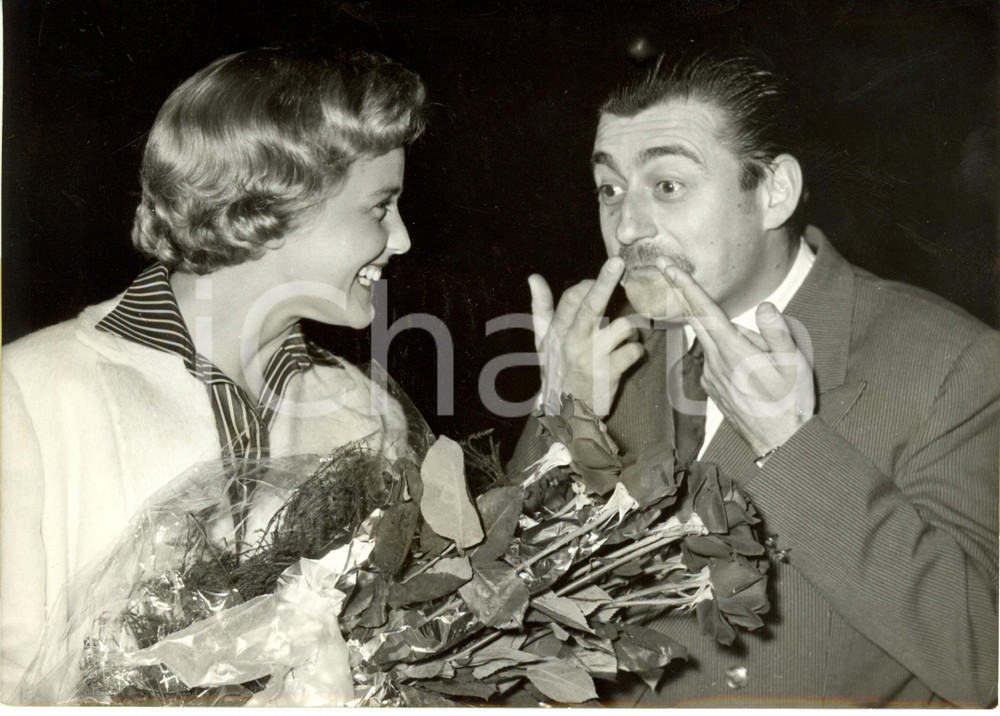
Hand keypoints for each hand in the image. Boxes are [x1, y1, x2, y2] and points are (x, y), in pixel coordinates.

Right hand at [529, 257, 644, 416]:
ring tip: (624, 338)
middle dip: (605, 282)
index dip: (590, 282)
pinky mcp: (609, 374)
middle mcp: (573, 342)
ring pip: (622, 327)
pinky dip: (636, 351)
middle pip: (591, 305)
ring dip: (631, 329)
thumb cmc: (557, 371)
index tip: (607, 271)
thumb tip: (533, 277)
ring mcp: (592, 358)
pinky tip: (627, 357)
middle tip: (618, 262)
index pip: (571, 298)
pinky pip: (634, 351)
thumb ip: (541, 308)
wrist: (566, 413)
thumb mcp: (543, 342)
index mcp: (558, 331)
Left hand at [656, 258, 815, 455]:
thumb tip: (764, 306)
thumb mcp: (794, 361)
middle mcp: (714, 361)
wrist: (779, 442)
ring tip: (756, 356)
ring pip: (710, 340)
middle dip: (681, 292)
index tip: (668, 268)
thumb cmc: (791, 400)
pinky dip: (724, 352)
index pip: (704, 311)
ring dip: (719, 330)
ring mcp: (710, 376)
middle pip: (695, 319)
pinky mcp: (711, 387)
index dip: (685, 286)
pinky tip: (749, 370)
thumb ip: (776, 331)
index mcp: (733, 350)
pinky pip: (714, 359)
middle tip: (666, 268)